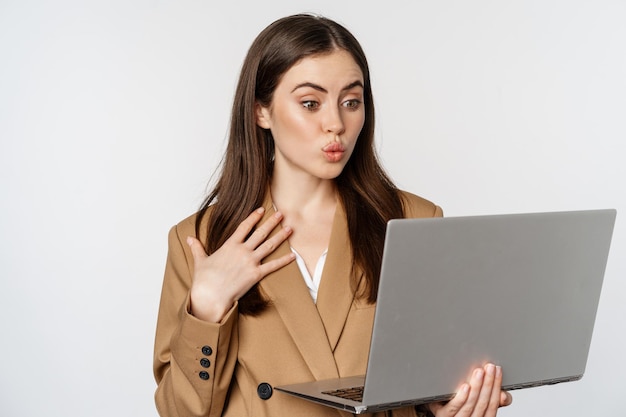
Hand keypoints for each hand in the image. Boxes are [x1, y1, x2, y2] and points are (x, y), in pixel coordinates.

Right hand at [187, 207, 294, 322]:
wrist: (210, 295)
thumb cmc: (204, 280)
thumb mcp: (200, 260)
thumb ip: (197, 247)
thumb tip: (188, 238)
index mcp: (229, 245)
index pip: (244, 227)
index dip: (254, 217)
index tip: (261, 210)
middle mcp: (242, 251)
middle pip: (260, 233)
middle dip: (272, 222)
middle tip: (281, 213)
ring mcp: (250, 262)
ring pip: (269, 246)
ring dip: (280, 236)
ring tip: (290, 228)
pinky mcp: (255, 275)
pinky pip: (272, 266)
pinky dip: (284, 261)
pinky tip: (293, 255)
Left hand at [428, 364, 511, 416]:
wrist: (437, 407)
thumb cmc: (459, 403)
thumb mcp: (477, 401)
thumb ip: (491, 398)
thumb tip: (504, 395)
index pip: (493, 404)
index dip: (497, 387)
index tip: (498, 370)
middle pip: (482, 404)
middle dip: (488, 384)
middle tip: (490, 367)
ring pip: (469, 405)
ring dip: (476, 387)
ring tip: (479, 372)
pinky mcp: (442, 415)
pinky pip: (453, 408)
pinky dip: (461, 397)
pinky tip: (465, 386)